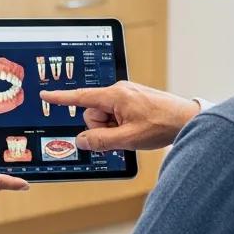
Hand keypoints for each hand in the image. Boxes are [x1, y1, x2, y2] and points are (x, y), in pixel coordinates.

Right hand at [40, 81, 199, 151]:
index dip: (61, 98)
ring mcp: (127, 96)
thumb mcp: (127, 139)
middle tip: (122, 135)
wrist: (187, 119)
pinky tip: (136, 130)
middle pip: (93, 114)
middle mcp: (119, 91)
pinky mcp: (133, 102)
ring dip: (113, 129)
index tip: (45, 95)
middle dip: (101, 128)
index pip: (81, 97)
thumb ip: (100, 141)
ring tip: (133, 132)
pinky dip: (120, 126)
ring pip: (105, 117)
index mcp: (115, 95)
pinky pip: (116, 116)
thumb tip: (82, 141)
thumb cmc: (162, 124)